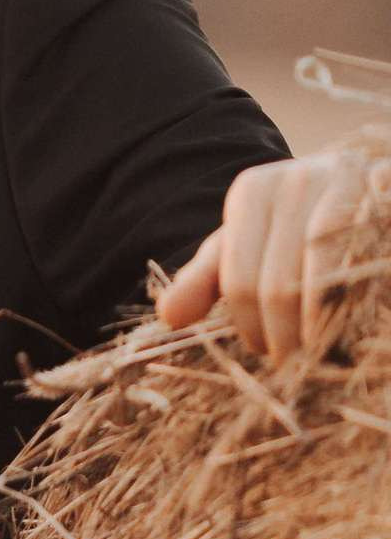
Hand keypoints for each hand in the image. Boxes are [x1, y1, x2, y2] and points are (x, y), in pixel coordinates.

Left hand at [158, 147, 390, 357]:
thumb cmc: (293, 220)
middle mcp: (299, 181)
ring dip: (319, 331)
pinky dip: (353, 306)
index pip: (241, 281)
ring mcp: (347, 189)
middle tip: (290, 360)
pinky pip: (363, 269)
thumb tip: (169, 317)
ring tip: (316, 351)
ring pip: (325, 284)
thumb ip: (205, 278)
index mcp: (254, 190)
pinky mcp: (382, 197)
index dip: (250, 327)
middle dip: (283, 337)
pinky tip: (347, 324)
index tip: (262, 349)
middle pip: (281, 287)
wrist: (360, 178)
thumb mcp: (243, 241)